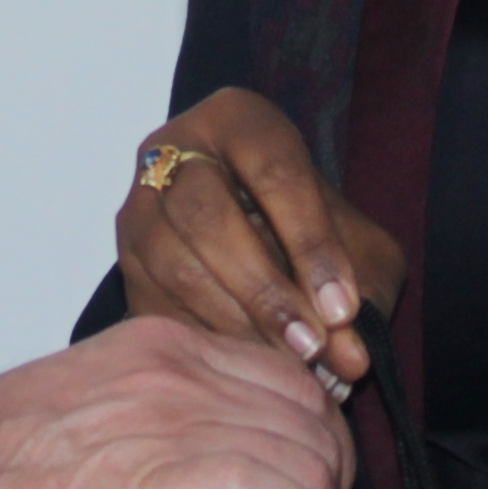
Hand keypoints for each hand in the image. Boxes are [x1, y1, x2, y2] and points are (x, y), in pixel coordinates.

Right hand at [0, 316, 353, 488]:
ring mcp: (173, 420)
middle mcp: (174, 370)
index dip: (305, 447)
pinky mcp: (165, 483)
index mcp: (157, 347)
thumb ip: (156, 424)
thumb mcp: (86, 417)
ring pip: (310, 463)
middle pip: (313, 420)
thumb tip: (216, 477)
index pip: (288, 379)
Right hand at [120, 88, 407, 387]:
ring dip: (234, 323)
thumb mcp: (356, 243)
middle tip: (311, 347)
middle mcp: (175, 149)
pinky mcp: (126, 262)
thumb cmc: (313, 232)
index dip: (311, 243)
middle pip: (207, 216)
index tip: (343, 309)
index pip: (274, 171)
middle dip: (264, 290)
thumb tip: (351, 357)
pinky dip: (205, 343)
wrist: (258, 237)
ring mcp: (139, 205)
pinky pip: (154, 305)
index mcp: (239, 119)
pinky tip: (246, 369)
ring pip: (174, 264)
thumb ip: (361, 286)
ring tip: (285, 366)